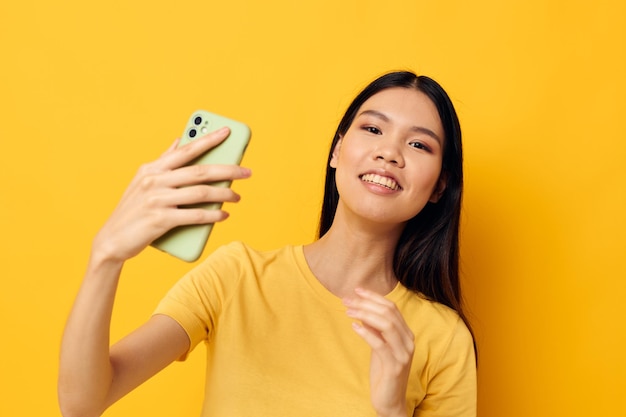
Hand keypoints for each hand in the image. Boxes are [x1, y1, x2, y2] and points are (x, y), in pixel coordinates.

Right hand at [92, 127, 251, 262]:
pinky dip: (213, 215)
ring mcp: (157, 200)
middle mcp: (154, 181)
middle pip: (200, 171)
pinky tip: (224, 214)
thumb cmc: (132, 210)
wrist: (112, 240)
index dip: (208, 139)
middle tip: (247, 172)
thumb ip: (162, 162)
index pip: (186, 150)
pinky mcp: (160, 220)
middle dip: (228, 170)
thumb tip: (178, 140)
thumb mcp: (142, 181)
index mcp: (152, 168)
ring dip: (224, 194)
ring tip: (237, 196)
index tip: (227, 132)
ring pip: (200, 193)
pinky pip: (195, 215)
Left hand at [344, 288, 414, 416]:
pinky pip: (380, 345)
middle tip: (347, 300)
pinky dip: (367, 333)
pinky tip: (354, 327)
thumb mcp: (379, 346)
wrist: (390, 401)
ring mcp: (403, 354)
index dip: (374, 297)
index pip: (392, 308)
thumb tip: (361, 309)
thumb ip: (375, 330)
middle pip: (389, 313)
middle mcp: (408, 341)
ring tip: (348, 311)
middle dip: (366, 303)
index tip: (356, 290)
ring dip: (365, 314)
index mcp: (406, 334)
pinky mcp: (394, 366)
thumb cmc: (383, 372)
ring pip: (387, 325)